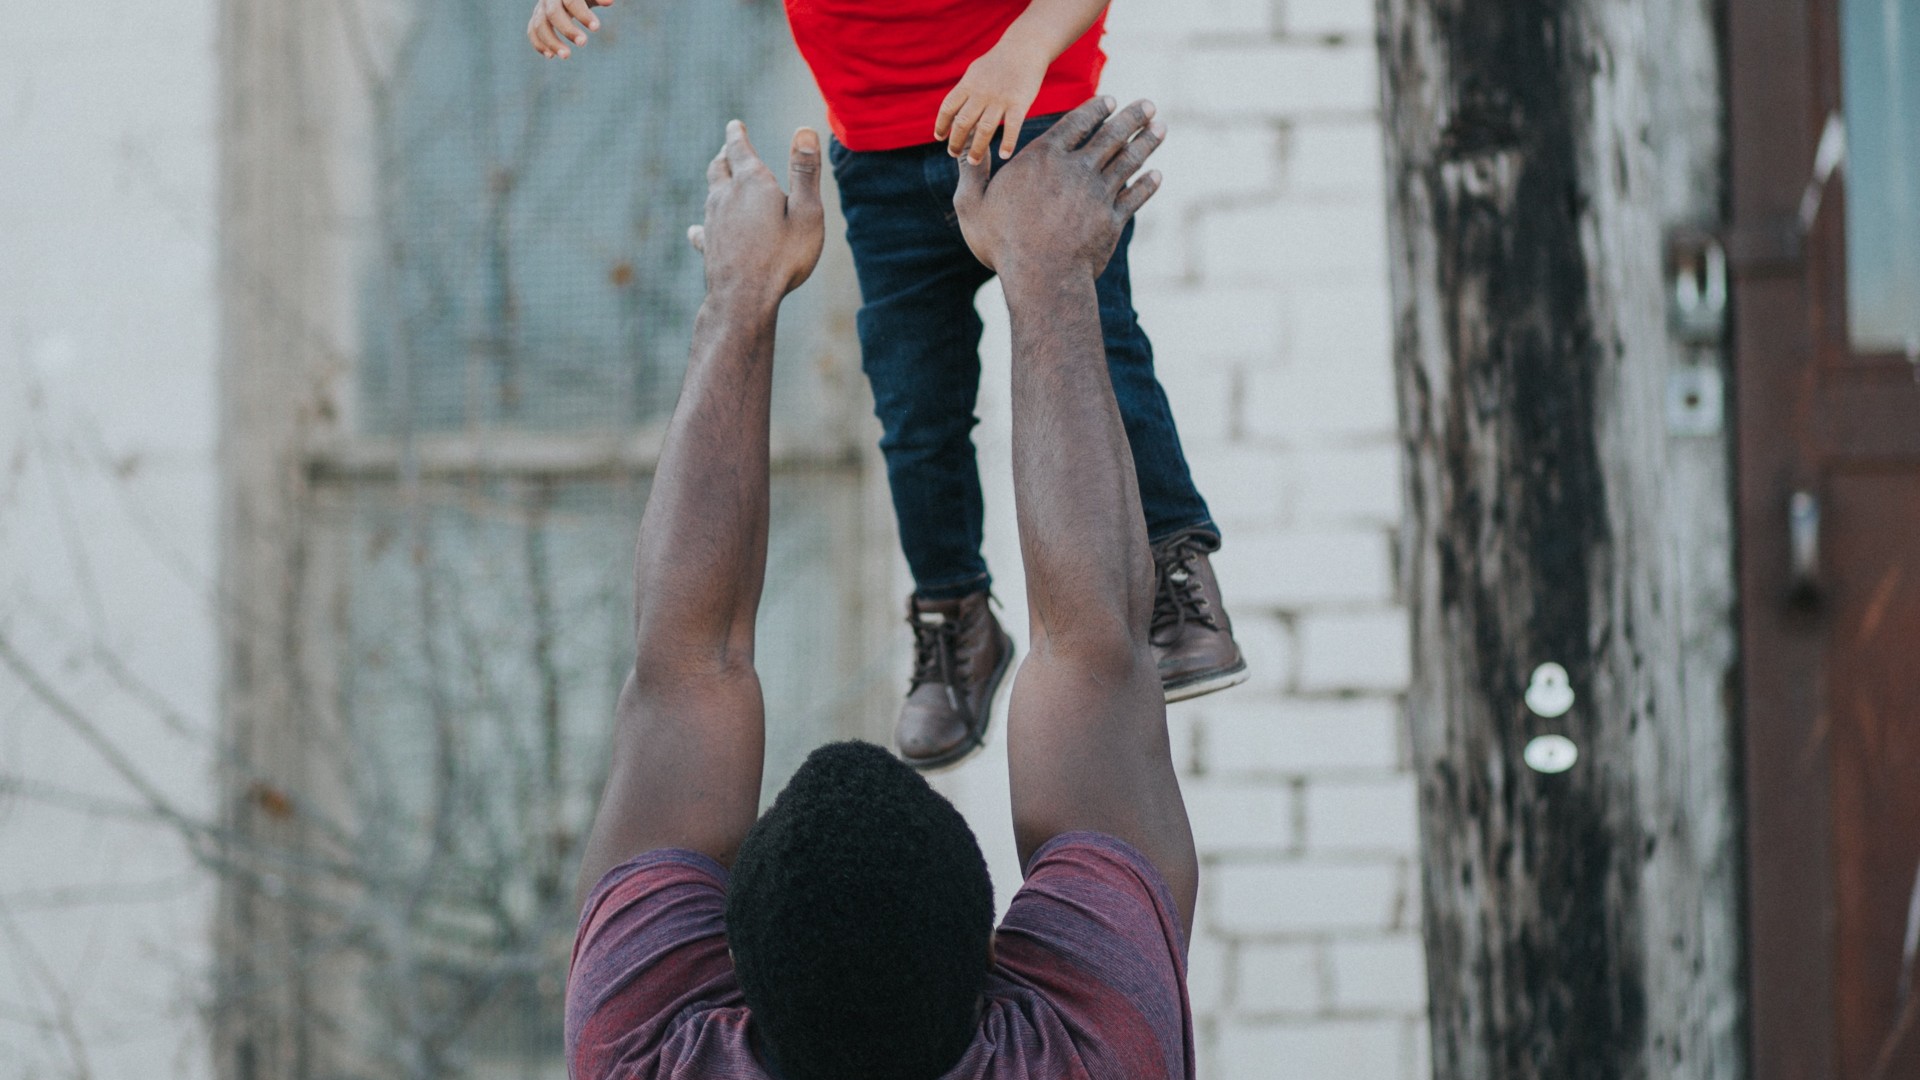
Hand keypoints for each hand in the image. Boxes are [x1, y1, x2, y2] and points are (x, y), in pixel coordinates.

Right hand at [528, 0, 611, 58]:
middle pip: (553, 14)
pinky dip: (539, 44)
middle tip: (583, 43)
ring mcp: (540, 9)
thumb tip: (609, 2)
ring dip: (552, 42)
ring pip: (539, 25)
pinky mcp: (536, 19)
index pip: (571, 1)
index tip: (596, 28)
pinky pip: (532, 32)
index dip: (583, 14)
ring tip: (566, 55)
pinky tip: (550, 56)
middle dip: (568, 30)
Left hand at [688, 122, 825, 303]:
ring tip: (722, 180)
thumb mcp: (807, 212)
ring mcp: (713, 221)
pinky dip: (704, 222)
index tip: (735, 125)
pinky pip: (702, 228)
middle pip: (719, 167)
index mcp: (752, 183)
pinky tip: (698, 229)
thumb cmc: (783, 256)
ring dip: (717, 182)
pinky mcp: (707, 245)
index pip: (740, 148)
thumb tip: (805, 130)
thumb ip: (805, 172)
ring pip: (711, 193)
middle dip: (725, 155)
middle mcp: (726, 197)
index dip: (737, 134)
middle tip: (728, 149)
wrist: (744, 298)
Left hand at [935, 40, 1047, 163]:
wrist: (1025, 47)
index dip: (941, 124)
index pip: (948, 108)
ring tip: (973, 162)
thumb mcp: (975, 72)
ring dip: (976, 149)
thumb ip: (965, 91)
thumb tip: (953, 110)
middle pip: (962, 122)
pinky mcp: (1019, 103)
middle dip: (955, 141)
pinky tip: (1004, 155)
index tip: (939, 137)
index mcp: (968, 85)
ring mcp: (1000, 99)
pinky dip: (1008, 143)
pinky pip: (1012, 127)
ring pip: (984, 129)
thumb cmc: (999, 61)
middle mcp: (981, 93)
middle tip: (952, 154)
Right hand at [953, 97, 1163, 278]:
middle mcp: (1076, 169)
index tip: (1110, 100)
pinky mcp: (1113, 221)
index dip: (1095, 109)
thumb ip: (971, 173)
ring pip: (1129, 160)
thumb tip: (964, 149)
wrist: (1042, 279)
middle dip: (1131, 116)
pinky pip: (1135, 196)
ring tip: (1159, 127)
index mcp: (1044, 158)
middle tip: (1148, 104)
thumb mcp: (973, 206)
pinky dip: (1147, 184)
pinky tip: (1156, 174)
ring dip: (1147, 141)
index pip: (1076, 123)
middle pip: (1111, 135)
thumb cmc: (1002, 243)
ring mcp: (1099, 194)